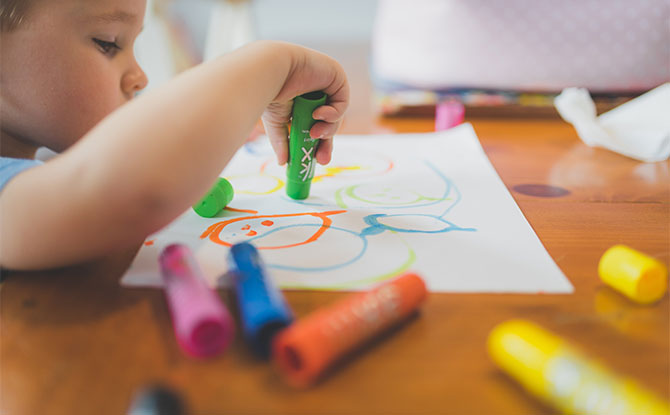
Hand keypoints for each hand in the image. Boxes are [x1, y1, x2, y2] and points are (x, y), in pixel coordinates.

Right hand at [261, 44, 348, 164]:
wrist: (271, 70)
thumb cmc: (269, 90)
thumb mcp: (276, 123)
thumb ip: (282, 141)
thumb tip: (283, 163)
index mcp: (302, 102)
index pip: (315, 126)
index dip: (317, 144)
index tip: (315, 161)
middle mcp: (315, 93)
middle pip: (329, 124)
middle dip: (326, 143)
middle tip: (322, 159)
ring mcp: (327, 84)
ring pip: (336, 117)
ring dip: (328, 129)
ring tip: (314, 133)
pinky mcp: (337, 78)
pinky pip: (342, 103)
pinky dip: (333, 113)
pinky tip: (319, 114)